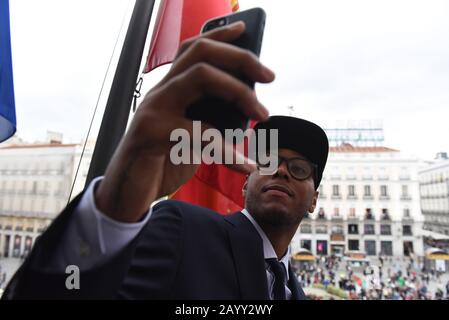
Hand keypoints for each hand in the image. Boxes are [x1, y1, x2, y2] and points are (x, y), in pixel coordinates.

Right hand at [95, 21, 274, 221]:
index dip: (220, 36)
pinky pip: (199, 133)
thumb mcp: (189, 136)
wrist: (126, 192)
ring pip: (200, 77)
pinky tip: (245, 166)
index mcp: (169, 89)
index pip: (192, 49)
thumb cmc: (161, 162)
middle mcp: (160, 92)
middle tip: (269, 76)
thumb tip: (246, 111)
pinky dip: (228, 151)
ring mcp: (153, 109)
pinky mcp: (150, 133)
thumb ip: (209, 119)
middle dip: (240, 59)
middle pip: (201, 54)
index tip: (244, 30)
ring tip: (262, 115)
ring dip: (239, 92)